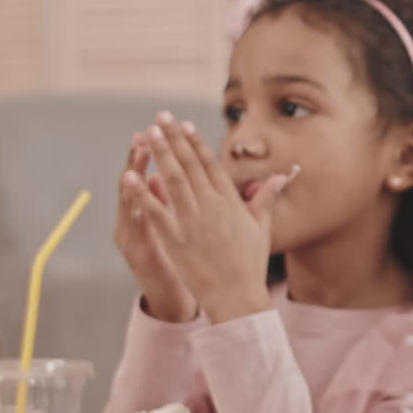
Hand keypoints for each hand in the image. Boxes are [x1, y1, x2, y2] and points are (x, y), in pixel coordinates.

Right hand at [114, 133, 196, 321]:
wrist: (168, 296)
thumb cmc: (173, 259)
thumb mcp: (169, 226)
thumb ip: (165, 202)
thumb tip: (164, 175)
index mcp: (142, 214)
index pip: (143, 177)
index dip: (146, 155)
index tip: (152, 131)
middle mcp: (131, 222)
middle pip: (131, 185)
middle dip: (137, 160)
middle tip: (143, 135)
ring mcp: (131, 238)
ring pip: (128, 203)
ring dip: (133, 180)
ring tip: (139, 158)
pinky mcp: (138, 253)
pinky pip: (135, 229)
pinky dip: (136, 212)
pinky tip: (138, 196)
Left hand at [128, 111, 286, 323]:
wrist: (237, 295)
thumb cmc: (250, 264)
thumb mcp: (261, 228)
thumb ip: (265, 198)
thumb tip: (280, 177)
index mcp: (230, 202)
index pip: (210, 164)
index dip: (195, 143)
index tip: (184, 125)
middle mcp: (212, 207)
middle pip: (189, 165)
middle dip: (174, 139)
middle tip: (160, 118)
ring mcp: (193, 222)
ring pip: (173, 181)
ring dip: (160, 155)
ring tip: (148, 134)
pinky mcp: (176, 239)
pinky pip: (157, 211)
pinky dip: (143, 193)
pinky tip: (131, 175)